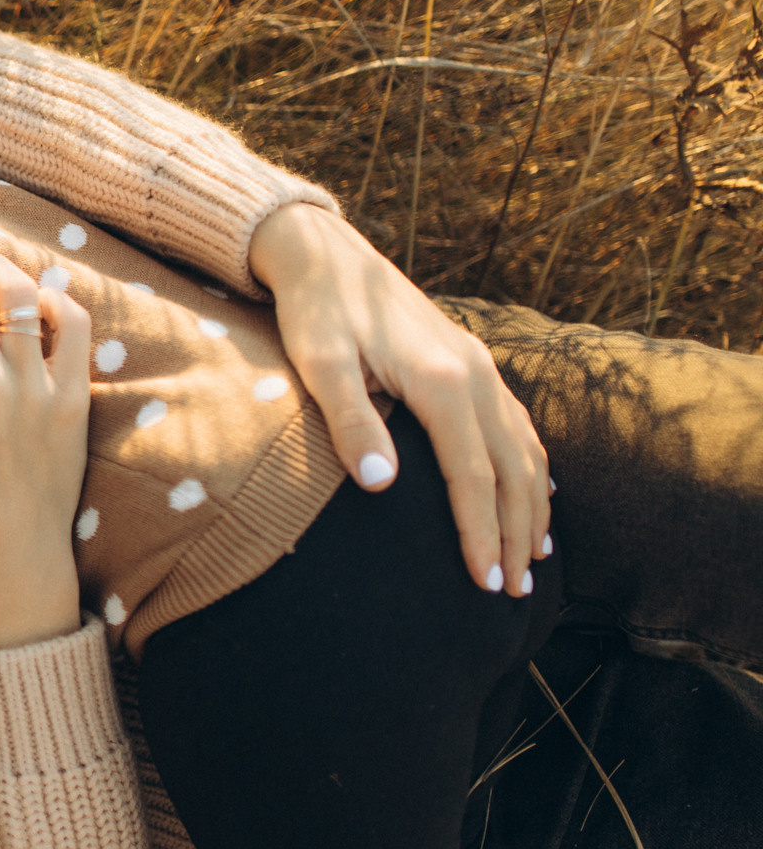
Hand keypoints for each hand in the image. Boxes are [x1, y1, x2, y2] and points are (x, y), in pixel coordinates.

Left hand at [249, 203, 550, 595]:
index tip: (484, 583)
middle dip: (516, 535)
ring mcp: (480, 368)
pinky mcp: (472, 364)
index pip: (473, 476)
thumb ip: (351, 423)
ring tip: (531, 561)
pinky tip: (535, 497)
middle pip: (512, 471)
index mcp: (443, 382)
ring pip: (525, 450)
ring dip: (532, 508)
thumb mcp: (319, 365)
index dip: (481, 533)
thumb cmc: (313, 312)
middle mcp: (476, 375)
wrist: (323, 256)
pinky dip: (532, 469)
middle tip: (512, 593)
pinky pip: (518, 427)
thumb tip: (382, 486)